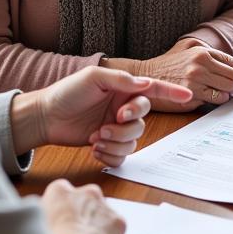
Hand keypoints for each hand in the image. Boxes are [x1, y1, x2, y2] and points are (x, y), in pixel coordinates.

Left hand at [11, 66, 192, 166]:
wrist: (44, 117)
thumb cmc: (66, 92)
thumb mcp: (94, 78)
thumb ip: (122, 80)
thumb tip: (146, 84)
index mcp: (123, 88)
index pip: (153, 90)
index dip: (171, 93)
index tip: (188, 96)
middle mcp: (123, 107)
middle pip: (144, 119)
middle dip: (128, 123)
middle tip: (111, 121)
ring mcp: (116, 127)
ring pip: (134, 139)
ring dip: (116, 140)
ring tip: (96, 136)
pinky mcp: (107, 144)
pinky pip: (122, 155)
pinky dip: (110, 154)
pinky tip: (94, 147)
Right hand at [41, 179, 124, 233]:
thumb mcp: (33, 227)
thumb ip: (40, 216)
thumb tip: (39, 218)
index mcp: (60, 190)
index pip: (60, 194)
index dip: (59, 210)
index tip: (58, 222)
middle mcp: (84, 191)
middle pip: (83, 200)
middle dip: (80, 213)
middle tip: (73, 233)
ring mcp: (104, 205)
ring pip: (100, 213)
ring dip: (95, 224)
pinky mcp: (118, 221)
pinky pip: (113, 228)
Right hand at [106, 38, 232, 111]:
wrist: (144, 77)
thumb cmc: (168, 64)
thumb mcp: (187, 48)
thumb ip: (209, 53)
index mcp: (202, 52)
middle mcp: (200, 64)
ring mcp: (195, 80)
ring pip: (228, 89)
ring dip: (231, 94)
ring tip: (229, 95)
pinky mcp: (191, 95)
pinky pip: (216, 100)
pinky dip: (220, 100)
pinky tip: (216, 99)